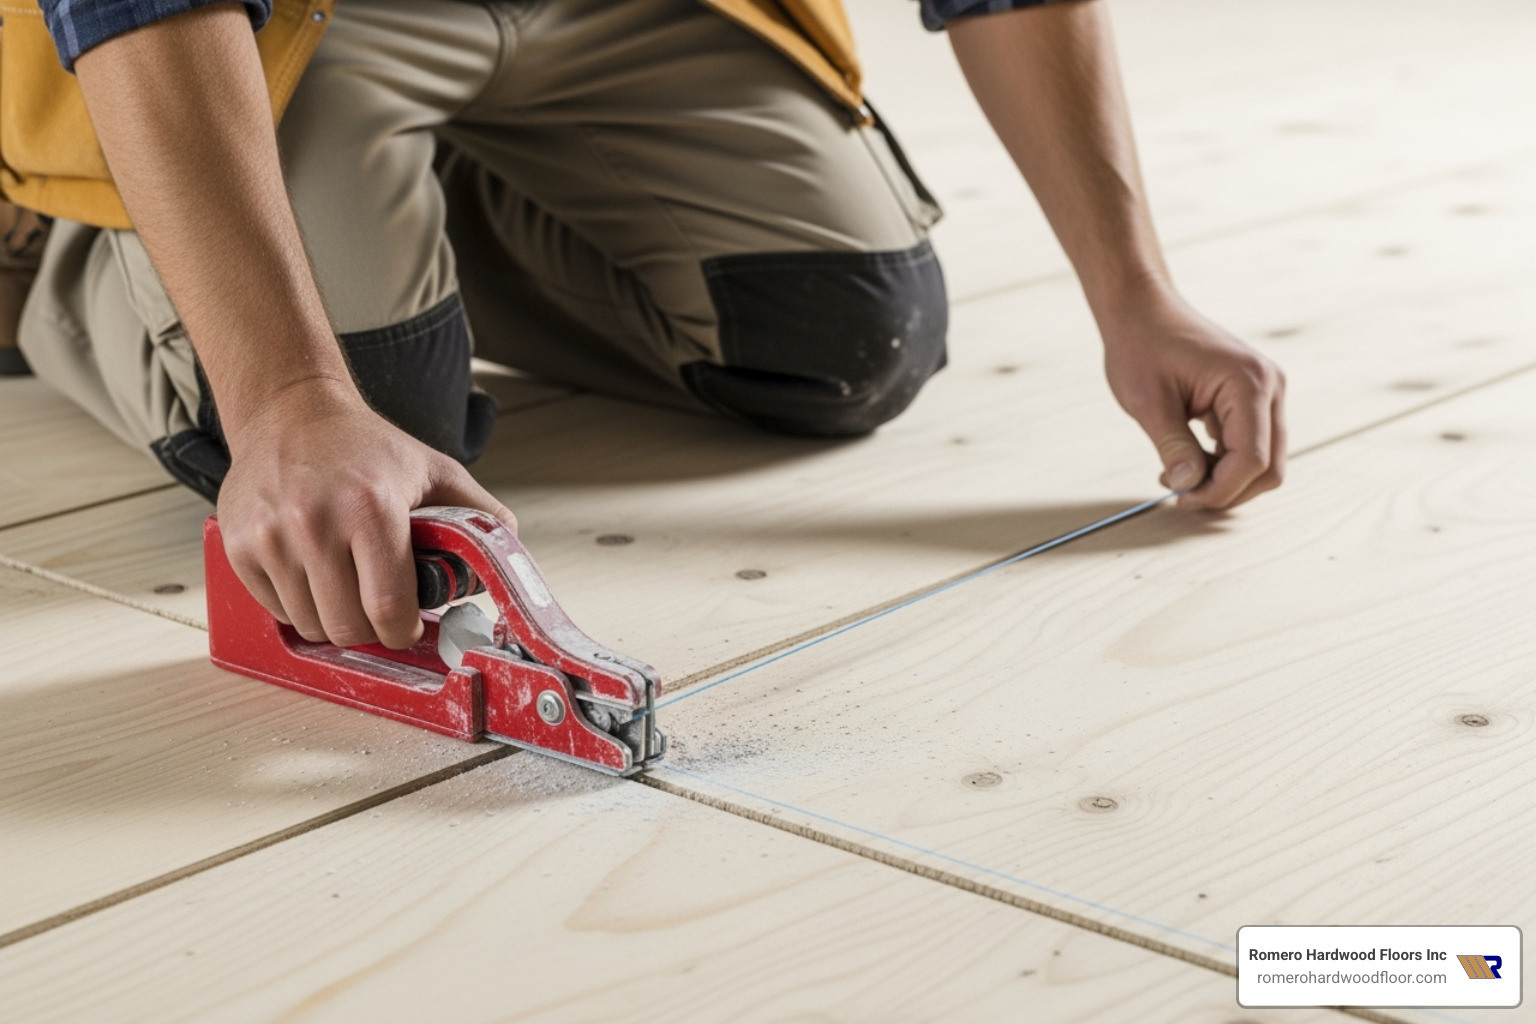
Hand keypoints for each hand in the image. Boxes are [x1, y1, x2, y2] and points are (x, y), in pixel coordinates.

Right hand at [217, 378, 515, 648]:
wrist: (290, 413)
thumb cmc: (367, 447)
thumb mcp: (437, 472)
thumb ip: (482, 518)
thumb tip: (508, 567)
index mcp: (371, 507)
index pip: (388, 609)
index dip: (403, 631)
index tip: (408, 626)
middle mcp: (314, 522)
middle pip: (346, 627)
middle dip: (371, 629)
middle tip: (380, 608)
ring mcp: (270, 536)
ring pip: (310, 625)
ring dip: (334, 617)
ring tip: (347, 582)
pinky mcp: (239, 545)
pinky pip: (276, 610)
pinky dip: (299, 603)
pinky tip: (314, 570)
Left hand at [1100, 289, 1285, 509]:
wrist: (1143, 310)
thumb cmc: (1142, 344)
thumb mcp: (1148, 401)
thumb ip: (1172, 446)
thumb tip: (1187, 486)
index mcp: (1248, 383)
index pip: (1252, 459)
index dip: (1219, 490)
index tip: (1181, 498)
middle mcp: (1269, 386)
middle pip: (1268, 466)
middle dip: (1227, 490)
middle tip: (1181, 496)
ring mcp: (1266, 392)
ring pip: (1263, 460)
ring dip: (1225, 479)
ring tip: (1179, 477)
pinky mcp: (1253, 399)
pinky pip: (1251, 445)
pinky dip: (1224, 463)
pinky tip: (1188, 462)